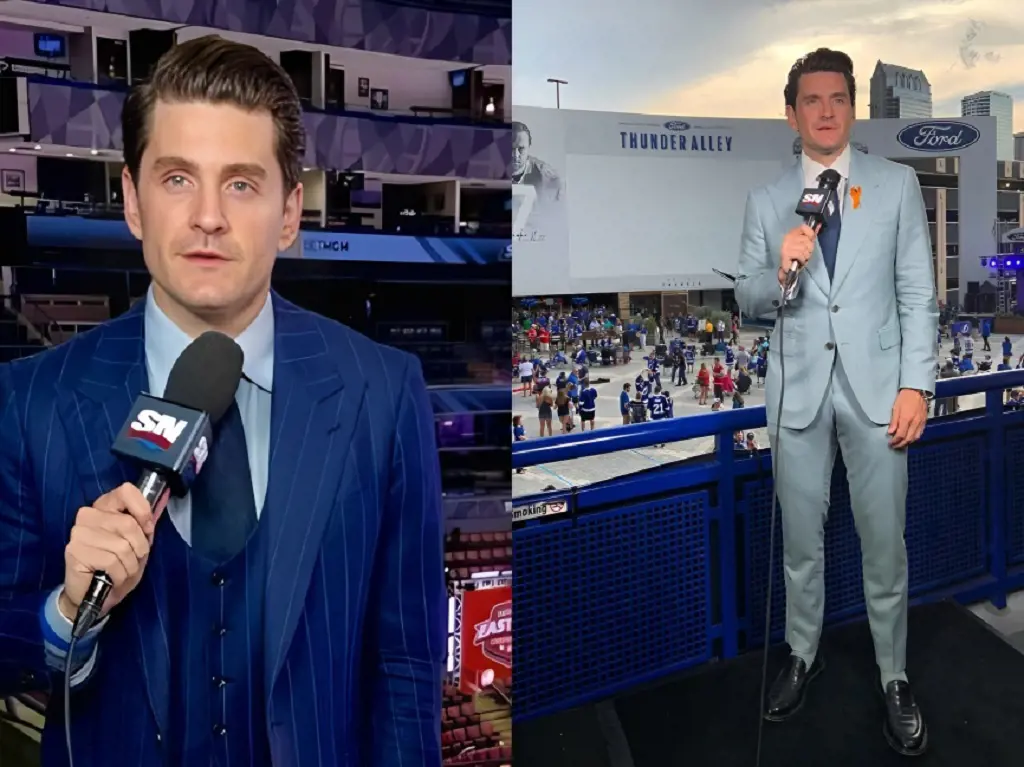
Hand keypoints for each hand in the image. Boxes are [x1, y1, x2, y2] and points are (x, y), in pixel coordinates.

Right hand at [60, 482, 169, 621]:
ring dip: (130, 566)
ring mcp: (79, 532)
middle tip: (133, 561)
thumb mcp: (138, 544)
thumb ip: (144, 526)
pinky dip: (120, 575)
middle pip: (128, 524)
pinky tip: (111, 578)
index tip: (147, 529)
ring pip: (122, 546)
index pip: (126, 491)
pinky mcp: (74, 551)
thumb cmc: (118, 567)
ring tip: (122, 572)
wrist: (93, 596)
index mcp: (105, 506)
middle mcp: (88, 514)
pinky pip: (111, 562)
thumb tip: (157, 510)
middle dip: (139, 548)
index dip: (142, 511)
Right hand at [778, 224, 816, 284]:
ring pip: (804, 248)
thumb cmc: (798, 256)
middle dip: (809, 248)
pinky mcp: (786, 253)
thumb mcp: (805, 244)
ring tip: (802, 258)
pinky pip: (800, 254)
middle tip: (805, 253)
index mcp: (792, 233)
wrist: (789, 269)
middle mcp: (788, 237)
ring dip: (806, 255)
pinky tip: (799, 261)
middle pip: (806, 239)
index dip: (810, 233)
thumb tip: (819, 225)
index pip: (803, 227)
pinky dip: (802, 260)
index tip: (811, 240)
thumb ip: (810, 236)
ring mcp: (786, 245)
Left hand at [888, 389, 927, 448]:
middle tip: (894, 446)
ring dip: (908, 442)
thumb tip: (891, 432)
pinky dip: (914, 438)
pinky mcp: (924, 421)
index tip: (890, 443)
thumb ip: (894, 421)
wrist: (917, 391)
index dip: (895, 441)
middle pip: (909, 438)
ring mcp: (921, 422)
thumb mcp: (895, 408)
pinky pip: (920, 433)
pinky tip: (909, 438)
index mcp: (907, 419)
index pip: (901, 435)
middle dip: (901, 444)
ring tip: (901, 443)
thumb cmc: (905, 397)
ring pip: (915, 437)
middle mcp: (915, 422)